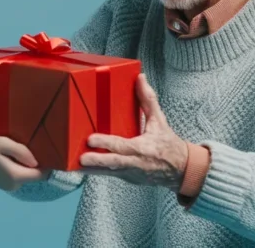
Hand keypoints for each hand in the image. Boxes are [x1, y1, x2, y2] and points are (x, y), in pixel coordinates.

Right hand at [0, 135, 48, 190]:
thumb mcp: (3, 143)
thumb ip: (21, 151)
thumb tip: (36, 161)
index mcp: (17, 175)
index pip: (41, 174)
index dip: (48, 164)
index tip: (49, 152)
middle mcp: (16, 184)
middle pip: (35, 174)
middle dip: (36, 162)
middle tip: (32, 146)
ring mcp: (10, 186)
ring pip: (27, 174)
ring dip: (26, 164)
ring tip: (19, 149)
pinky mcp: (5, 183)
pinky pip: (19, 175)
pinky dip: (19, 166)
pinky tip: (11, 156)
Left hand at [79, 74, 188, 189]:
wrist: (180, 170)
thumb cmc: (168, 143)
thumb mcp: (159, 121)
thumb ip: (148, 99)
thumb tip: (140, 77)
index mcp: (143, 148)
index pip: (122, 145)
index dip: (106, 143)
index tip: (91, 139)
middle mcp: (135, 162)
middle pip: (113, 163)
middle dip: (96, 161)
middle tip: (81, 158)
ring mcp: (130, 173)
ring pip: (108, 172)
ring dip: (91, 169)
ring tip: (75, 165)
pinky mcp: (126, 177)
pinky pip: (109, 174)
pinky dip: (96, 172)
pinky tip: (81, 168)